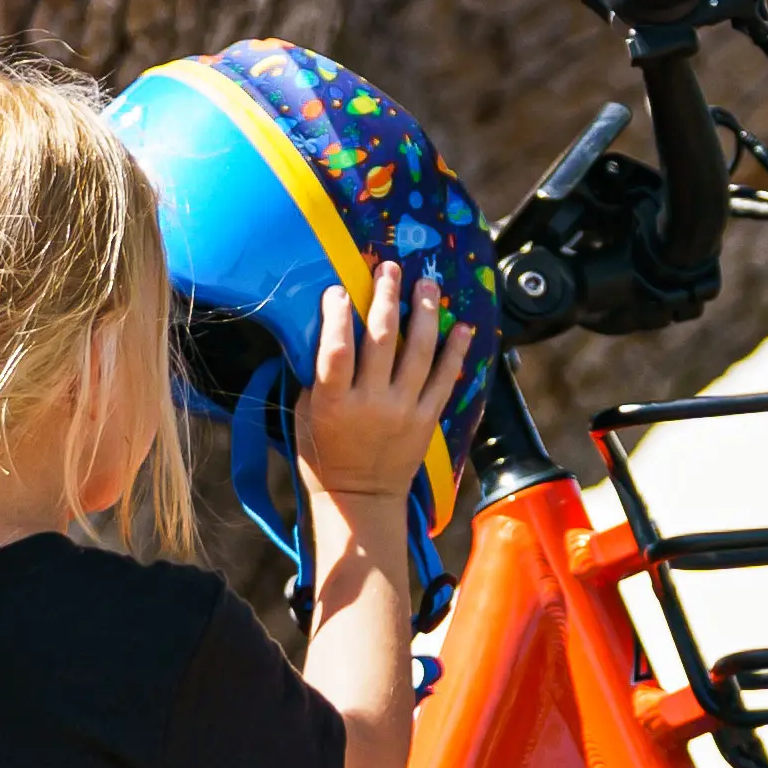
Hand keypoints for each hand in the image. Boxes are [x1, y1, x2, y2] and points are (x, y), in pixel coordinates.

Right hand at [289, 261, 468, 508]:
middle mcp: (371, 404)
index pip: (336, 350)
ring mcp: (403, 411)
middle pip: (380, 340)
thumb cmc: (323, 457)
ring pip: (418, 352)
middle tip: (389, 268)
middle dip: (385, 297)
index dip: (337, 316)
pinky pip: (445, 378)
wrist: (360, 500)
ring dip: (423, 312)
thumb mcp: (305, 417)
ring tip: (427, 283)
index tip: (338, 289)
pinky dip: (456, 351)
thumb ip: (318, 377)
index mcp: (333, 404)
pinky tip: (462, 326)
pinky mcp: (427, 419)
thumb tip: (327, 330)